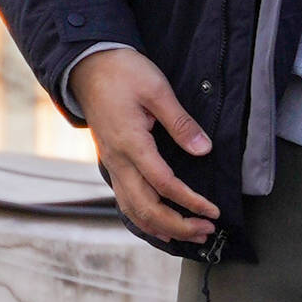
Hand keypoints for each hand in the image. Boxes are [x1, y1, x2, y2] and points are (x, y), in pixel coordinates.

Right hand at [70, 47, 219, 244]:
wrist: (89, 66)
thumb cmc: (123, 73)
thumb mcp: (157, 89)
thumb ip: (180, 122)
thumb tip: (203, 149)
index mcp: (130, 143)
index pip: (164, 184)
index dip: (190, 201)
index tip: (212, 210)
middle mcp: (118, 160)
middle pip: (146, 207)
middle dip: (177, 225)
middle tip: (206, 230)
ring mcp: (112, 164)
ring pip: (133, 210)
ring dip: (161, 227)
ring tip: (189, 235)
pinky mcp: (112, 162)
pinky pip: (125, 200)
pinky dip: (143, 219)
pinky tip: (158, 225)